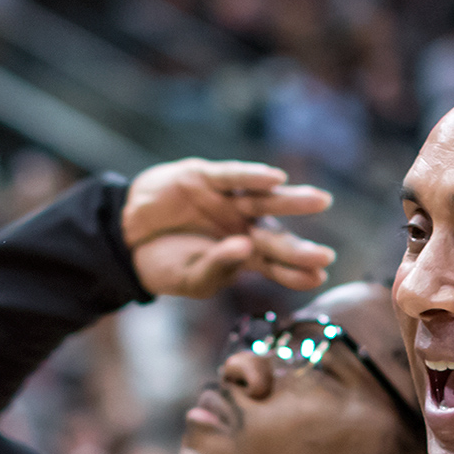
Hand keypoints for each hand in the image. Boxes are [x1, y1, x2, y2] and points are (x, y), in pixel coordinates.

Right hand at [121, 158, 333, 297]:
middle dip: (301, 248)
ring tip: (320, 201)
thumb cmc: (166, 264)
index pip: (277, 267)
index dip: (297, 273)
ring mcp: (227, 203)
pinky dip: (253, 176)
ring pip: (265, 201)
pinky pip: (234, 177)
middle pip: (278, 237)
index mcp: (246, 257)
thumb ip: (218, 267)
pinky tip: (275, 178)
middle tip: (326, 256)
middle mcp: (243, 228)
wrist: (127, 237)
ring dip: (292, 200)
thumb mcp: (191, 277)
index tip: (318, 277)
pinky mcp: (205, 179)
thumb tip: (245, 248)